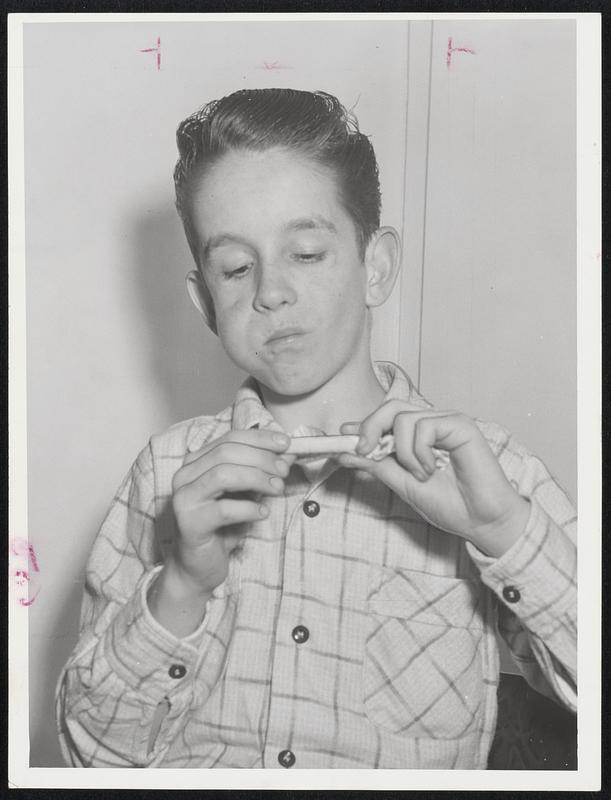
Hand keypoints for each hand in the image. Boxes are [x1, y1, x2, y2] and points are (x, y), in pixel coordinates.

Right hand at [148, 429, 290, 635]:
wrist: (198, 567)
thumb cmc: (222, 528)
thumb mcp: (247, 494)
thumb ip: (263, 472)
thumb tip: (289, 453)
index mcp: (196, 463)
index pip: (230, 438)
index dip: (260, 439)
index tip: (286, 444)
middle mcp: (185, 476)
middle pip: (226, 452)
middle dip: (261, 459)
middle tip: (284, 471)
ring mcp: (184, 499)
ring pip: (223, 474)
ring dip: (256, 478)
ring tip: (277, 490)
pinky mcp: (189, 523)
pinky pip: (223, 509)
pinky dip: (249, 508)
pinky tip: (262, 513)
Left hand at [338, 401, 529, 557]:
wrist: (481, 522)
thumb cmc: (450, 504)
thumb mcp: (402, 483)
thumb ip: (376, 464)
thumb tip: (345, 452)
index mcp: (418, 437)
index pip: (384, 419)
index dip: (361, 425)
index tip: (341, 438)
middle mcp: (432, 424)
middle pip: (390, 407)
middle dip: (370, 427)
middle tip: (364, 450)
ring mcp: (446, 422)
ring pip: (403, 417)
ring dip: (403, 452)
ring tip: (420, 474)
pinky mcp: (460, 424)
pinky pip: (423, 426)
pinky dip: (419, 452)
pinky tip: (432, 470)